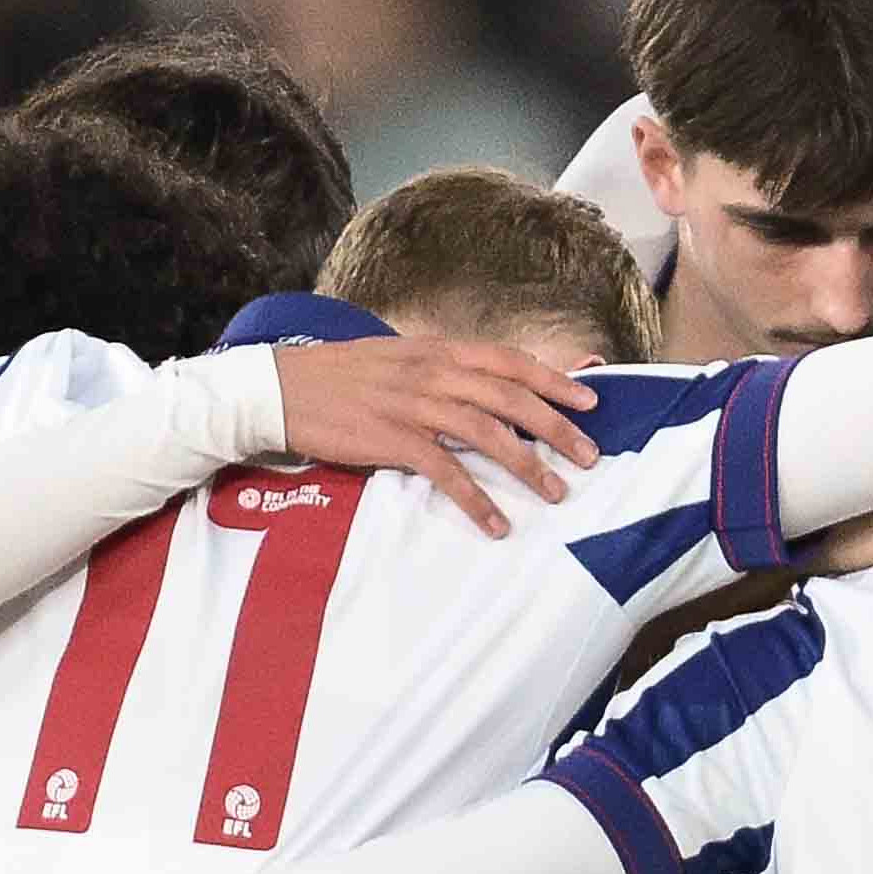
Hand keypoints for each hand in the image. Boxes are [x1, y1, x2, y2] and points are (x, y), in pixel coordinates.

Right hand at [267, 337, 605, 537]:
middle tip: (590, 457)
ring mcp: (413, 404)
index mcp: (438, 350)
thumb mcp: (399, 359)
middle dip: (557, 427)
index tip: (592, 402)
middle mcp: (432, 371)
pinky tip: (495, 523)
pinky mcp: (391, 438)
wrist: (280, 387)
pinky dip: (475, 499)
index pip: (510, 361)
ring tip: (556, 492)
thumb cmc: (341, 377)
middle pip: (510, 397)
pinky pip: (445, 471)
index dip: (554, 381)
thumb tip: (486, 390)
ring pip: (487, 432)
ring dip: (527, 465)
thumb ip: (443, 371)